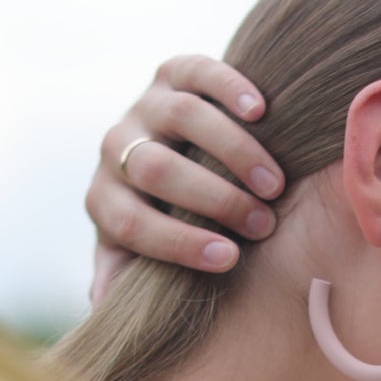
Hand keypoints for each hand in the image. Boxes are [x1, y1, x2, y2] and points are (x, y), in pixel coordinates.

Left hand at [87, 55, 283, 306]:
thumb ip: (124, 282)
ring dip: (233, 151)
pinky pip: (197, 71)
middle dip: (213, 199)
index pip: (134, 224)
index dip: (179, 244)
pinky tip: (261, 112)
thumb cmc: (159, 222)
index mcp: (104, 201)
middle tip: (262, 223)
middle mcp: (116, 149)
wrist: (161, 152)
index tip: (229, 259)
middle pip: (157, 169)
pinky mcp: (171, 74)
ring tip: (275, 183)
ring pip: (183, 117)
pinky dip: (229, 87)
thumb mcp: (135, 259)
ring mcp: (144, 107)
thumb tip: (106, 310)